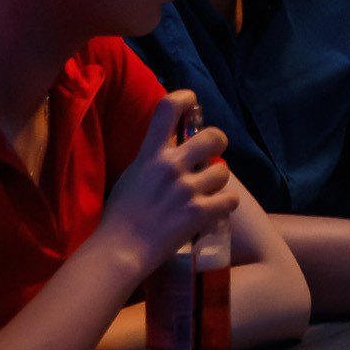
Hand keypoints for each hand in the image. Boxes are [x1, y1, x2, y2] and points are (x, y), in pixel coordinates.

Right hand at [97, 92, 235, 277]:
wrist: (120, 251)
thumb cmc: (119, 216)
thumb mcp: (131, 175)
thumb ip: (151, 159)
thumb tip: (168, 147)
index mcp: (151, 153)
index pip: (169, 107)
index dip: (186, 98)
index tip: (192, 103)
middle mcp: (171, 165)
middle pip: (214, 136)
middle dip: (218, 143)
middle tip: (212, 155)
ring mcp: (187, 189)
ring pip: (223, 172)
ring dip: (218, 181)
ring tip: (208, 191)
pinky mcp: (200, 213)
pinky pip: (230, 199)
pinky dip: (225, 205)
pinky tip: (216, 210)